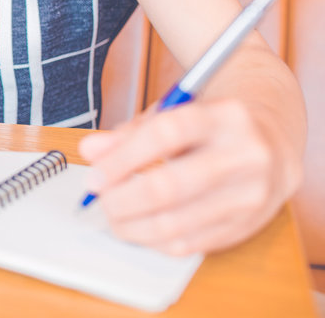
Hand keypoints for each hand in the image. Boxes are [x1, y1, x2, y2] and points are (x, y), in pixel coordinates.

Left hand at [79, 99, 302, 255]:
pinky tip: (141, 228)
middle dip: (122, 199)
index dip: (122, 159)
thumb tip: (90, 150)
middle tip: (100, 200)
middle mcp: (245, 154)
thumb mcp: (172, 115)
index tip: (95, 177)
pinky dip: (155, 240)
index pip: (166, 134)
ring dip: (132, 226)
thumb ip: (129, 133)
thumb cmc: (208, 129)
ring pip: (176, 222)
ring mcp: (251, 193)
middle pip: (169, 186)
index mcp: (225, 116)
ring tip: (115, 216)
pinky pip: (190, 243)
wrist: (270, 144)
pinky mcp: (248, 224)